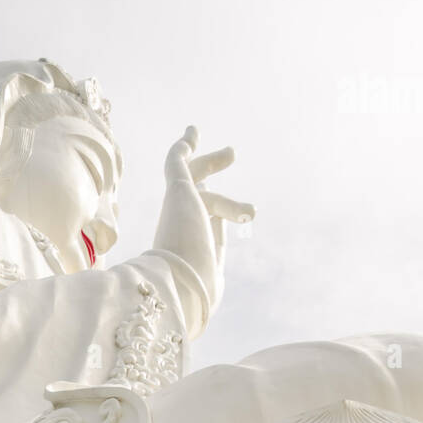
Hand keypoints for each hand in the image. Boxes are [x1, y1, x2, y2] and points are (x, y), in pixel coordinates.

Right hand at [154, 125, 253, 314]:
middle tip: (232, 157)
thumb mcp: (211, 279)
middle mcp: (178, 224)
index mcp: (188, 243)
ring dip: (212, 161)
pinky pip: (176, 162)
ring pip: (195, 179)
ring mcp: (176, 207)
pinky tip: (193, 131)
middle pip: (199, 196)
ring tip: (233, 153)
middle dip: (215, 179)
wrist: (178, 285)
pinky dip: (184, 147)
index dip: (224, 212)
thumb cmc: (196, 290)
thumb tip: (216, 282)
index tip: (246, 216)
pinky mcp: (177, 191)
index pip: (207, 220)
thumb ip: (213, 267)